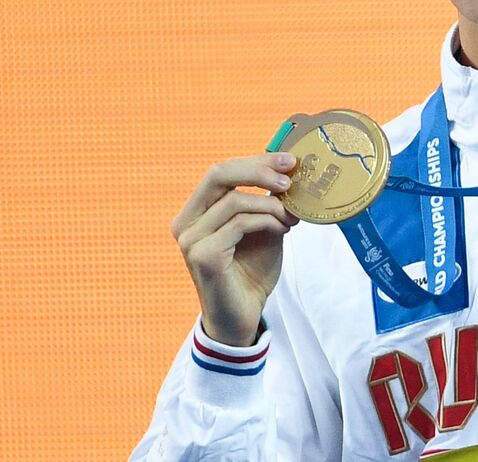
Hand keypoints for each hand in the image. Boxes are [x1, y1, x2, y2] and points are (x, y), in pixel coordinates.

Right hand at [171, 153, 299, 345]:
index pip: (221, 171)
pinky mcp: (203, 255)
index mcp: (196, 211)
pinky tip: (283, 230)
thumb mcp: (263, 228)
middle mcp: (186, 222)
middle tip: (290, 178)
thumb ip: (267, 201)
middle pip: (218, 174)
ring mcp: (191, 239)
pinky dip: (268, 221)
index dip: (255, 161)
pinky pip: (240, 224)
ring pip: (235, 200)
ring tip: (291, 218)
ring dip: (272, 205)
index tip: (288, 160)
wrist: (243, 317)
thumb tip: (290, 171)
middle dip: (259, 170)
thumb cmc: (251, 272)